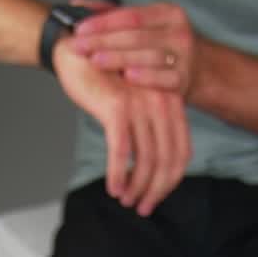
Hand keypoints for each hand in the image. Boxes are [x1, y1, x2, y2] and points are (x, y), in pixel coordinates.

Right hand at [52, 37, 190, 216]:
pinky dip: (118, 174)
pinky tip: (113, 189)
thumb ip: (148, 127)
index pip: (182, 152)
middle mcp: (161, 102)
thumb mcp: (135, 101)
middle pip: (167, 160)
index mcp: (170, 102)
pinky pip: (122, 151)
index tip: (156, 197)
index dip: (171, 181)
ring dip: (136, 187)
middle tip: (143, 208)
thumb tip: (150, 168)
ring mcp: (141, 104)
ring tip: (126, 201)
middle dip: (156, 191)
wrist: (76, 48)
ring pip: (146, 160)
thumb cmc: (104, 77)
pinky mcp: (117, 107)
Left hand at [70, 2, 202, 98]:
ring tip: (96, 61)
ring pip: (148, 55)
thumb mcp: (145, 27)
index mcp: (167, 13)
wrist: (200, 72)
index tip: (79, 29)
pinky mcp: (184, 79)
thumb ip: (114, 17)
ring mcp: (183, 55)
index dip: (103, 22)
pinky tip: (128, 76)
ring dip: (120, 58)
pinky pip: (163, 78)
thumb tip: (77, 5)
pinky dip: (145, 77)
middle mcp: (177, 30)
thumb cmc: (163, 48)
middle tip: (79, 47)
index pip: (130, 15)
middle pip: (135, 35)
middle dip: (104, 41)